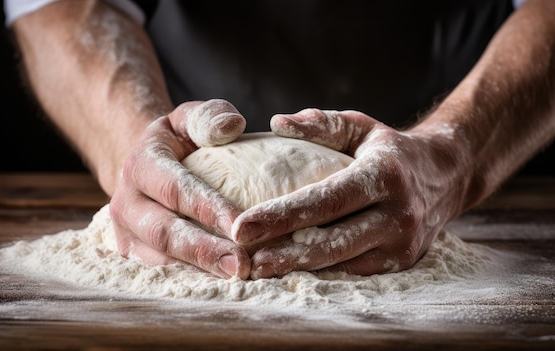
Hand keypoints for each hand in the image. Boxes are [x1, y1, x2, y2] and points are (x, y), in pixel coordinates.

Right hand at [109, 99, 250, 278]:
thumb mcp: (188, 119)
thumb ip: (209, 116)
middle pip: (164, 232)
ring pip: (160, 260)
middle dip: (203, 251)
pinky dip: (193, 282)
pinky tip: (223, 287)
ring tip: (236, 280)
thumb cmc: (178, 143)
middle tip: (240, 266)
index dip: (207, 207)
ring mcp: (125, 234)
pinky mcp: (133, 256)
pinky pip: (162, 274)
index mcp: (140, 166)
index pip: (175, 189)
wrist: (145, 170)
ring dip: (199, 273)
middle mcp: (126, 203)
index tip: (241, 223)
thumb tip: (233, 125)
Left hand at [233, 108, 466, 278]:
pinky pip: (356, 272)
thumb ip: (320, 124)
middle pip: (333, 242)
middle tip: (245, 262)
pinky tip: (292, 274)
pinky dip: (323, 275)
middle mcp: (399, 213)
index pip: (325, 200)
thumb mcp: (360, 126)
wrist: (445, 176)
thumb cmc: (388, 149)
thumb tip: (276, 123)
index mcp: (384, 174)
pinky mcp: (404, 262)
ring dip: (300, 270)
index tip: (241, 227)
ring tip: (259, 272)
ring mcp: (404, 243)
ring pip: (344, 264)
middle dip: (285, 254)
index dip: (281, 216)